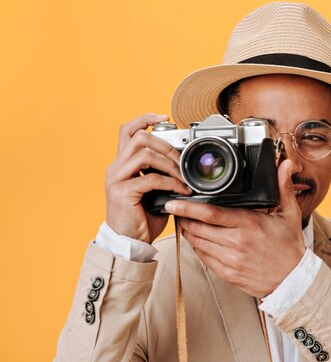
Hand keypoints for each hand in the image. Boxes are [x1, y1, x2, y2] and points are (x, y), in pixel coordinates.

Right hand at [105, 114, 191, 242]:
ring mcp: (116, 179)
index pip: (128, 130)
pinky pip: (150, 178)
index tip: (164, 117)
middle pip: (138, 137)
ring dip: (170, 164)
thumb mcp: (153, 191)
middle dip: (166, 146)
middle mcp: (115, 168)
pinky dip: (171, 183)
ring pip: (144, 154)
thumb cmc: (142, 219)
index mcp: (122, 164)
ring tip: (183, 177)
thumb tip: (182, 163)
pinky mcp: (122, 192)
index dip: (145, 119)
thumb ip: (160, 174)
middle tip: (181, 161)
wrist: (129, 244)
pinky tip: (181, 191)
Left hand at [165, 160, 305, 297]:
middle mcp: (236, 242)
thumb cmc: (290, 247)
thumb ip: (284, 188)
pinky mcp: (227, 273)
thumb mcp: (290, 215)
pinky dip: (198, 247)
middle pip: (198, 228)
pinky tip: (199, 240)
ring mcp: (230, 260)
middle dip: (183, 218)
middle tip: (176, 210)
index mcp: (249, 224)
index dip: (188, 208)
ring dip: (188, 232)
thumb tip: (286, 164)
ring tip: (185, 222)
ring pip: (198, 243)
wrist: (292, 280)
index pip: (211, 214)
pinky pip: (204, 258)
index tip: (174, 203)